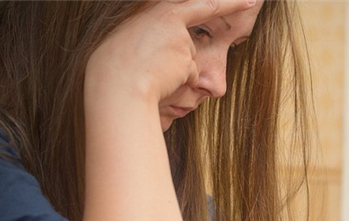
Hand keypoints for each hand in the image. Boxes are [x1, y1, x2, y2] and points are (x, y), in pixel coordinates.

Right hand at [86, 0, 255, 103]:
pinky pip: (190, 75)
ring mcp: (181, 38)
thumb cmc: (115, 66)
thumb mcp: (131, 39)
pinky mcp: (188, 59)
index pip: (198, 2)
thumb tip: (181, 49)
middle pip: (199, 24)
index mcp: (155, 9)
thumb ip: (156, 34)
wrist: (117, 84)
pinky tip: (162, 80)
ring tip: (153, 71)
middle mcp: (170, 18)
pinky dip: (179, 81)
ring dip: (177, 69)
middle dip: (233, 4)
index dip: (226, 0)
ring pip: (190, 58)